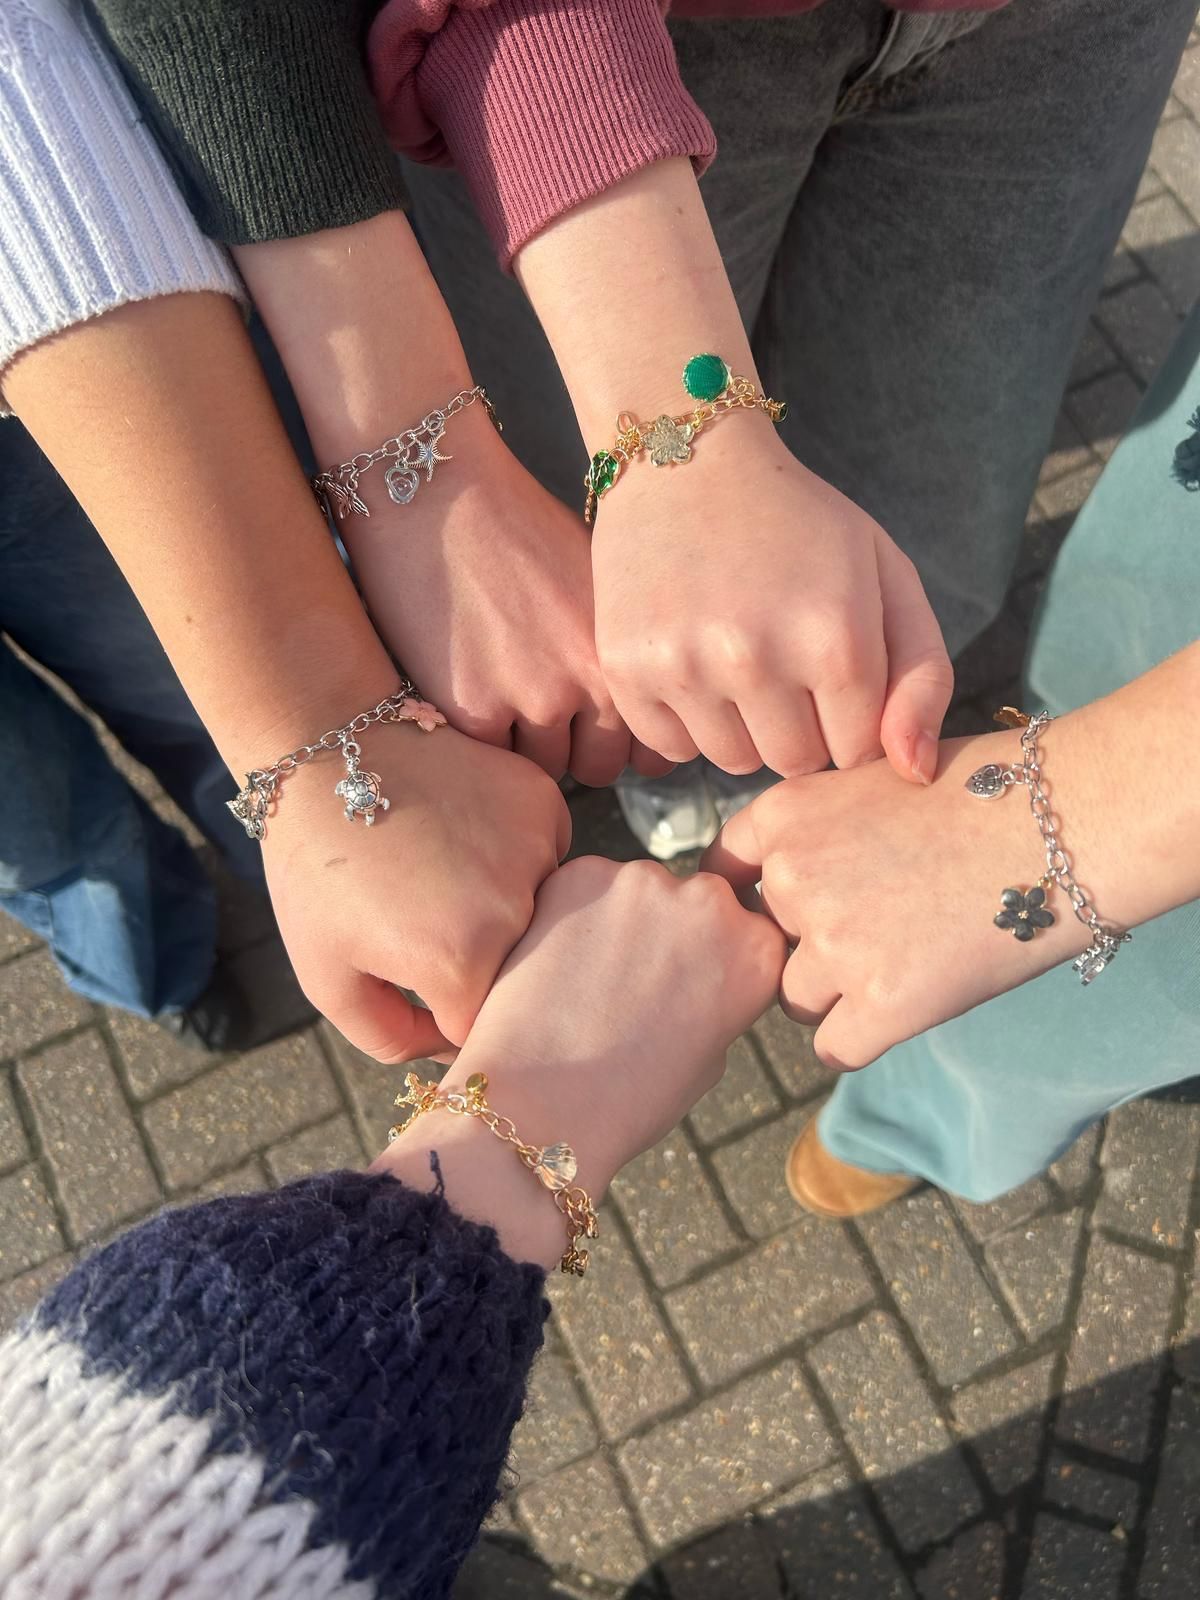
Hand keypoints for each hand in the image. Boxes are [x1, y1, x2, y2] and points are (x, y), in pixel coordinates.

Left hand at [261, 724, 570, 1059]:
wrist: (328, 753)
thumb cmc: (318, 871)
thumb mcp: (325, 976)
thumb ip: (389, 1040)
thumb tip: (451, 1051)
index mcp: (459, 962)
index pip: (482, 1028)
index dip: (445, 1017)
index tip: (416, 986)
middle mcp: (515, 911)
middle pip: (520, 977)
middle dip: (476, 967)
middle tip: (425, 925)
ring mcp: (538, 850)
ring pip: (543, 920)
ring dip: (506, 915)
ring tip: (443, 879)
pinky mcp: (545, 804)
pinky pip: (551, 860)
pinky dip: (518, 863)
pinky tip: (467, 842)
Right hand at [343, 407, 661, 784]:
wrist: (439, 495)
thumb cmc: (519, 527)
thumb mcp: (599, 583)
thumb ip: (620, 649)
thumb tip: (641, 702)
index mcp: (630, 650)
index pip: (652, 746)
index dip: (625, 741)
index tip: (602, 726)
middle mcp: (593, 682)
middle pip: (599, 767)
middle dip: (578, 750)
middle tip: (546, 716)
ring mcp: (533, 699)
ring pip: (544, 771)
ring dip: (527, 748)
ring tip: (503, 697)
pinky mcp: (472, 710)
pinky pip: (493, 761)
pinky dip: (484, 741)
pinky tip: (470, 694)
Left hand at [374, 856, 784, 1265]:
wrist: (542, 1106)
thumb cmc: (628, 1098)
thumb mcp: (710, 1054)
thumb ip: (718, 991)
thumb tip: (696, 960)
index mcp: (757, 950)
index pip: (747, 930)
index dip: (712, 957)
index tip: (684, 985)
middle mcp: (711, 902)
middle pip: (694, 900)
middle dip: (668, 930)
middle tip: (629, 984)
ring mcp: (644, 881)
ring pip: (636, 890)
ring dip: (619, 920)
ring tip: (586, 981)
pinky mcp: (582, 872)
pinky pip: (584, 885)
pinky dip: (571, 914)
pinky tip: (555, 964)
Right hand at [591, 425, 953, 781]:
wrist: (687, 459)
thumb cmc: (800, 523)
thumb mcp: (886, 576)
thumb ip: (922, 677)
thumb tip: (914, 774)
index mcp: (835, 638)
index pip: (857, 752)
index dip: (848, 718)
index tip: (830, 672)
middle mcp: (756, 658)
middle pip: (793, 762)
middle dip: (798, 727)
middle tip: (781, 662)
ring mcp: (684, 666)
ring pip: (732, 760)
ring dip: (742, 727)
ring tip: (736, 660)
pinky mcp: (628, 669)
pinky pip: (671, 748)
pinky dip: (686, 721)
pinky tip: (692, 662)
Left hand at [704, 722, 1117, 1069]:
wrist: (1061, 824)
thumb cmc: (979, 791)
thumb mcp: (869, 778)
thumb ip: (812, 827)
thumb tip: (772, 877)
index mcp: (783, 815)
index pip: (726, 874)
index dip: (755, 897)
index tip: (782, 910)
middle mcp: (792, 879)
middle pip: (764, 940)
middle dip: (806, 940)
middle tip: (877, 924)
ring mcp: (835, 944)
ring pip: (796, 997)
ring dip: (836, 991)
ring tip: (903, 955)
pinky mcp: (882, 1004)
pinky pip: (834, 1046)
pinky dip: (863, 1035)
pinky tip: (905, 1002)